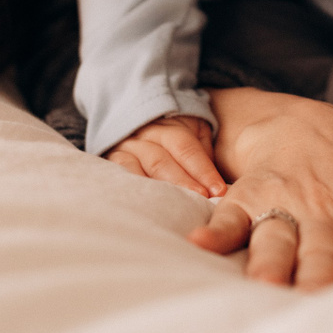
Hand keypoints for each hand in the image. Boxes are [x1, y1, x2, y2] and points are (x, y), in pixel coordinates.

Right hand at [105, 115, 224, 197]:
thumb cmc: (177, 140)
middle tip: (200, 200)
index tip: (218, 191)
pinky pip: (120, 174)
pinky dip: (132, 190)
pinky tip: (144, 205)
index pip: (187, 148)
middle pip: (163, 160)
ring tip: (173, 208)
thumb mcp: (195, 133)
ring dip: (160, 190)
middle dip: (184, 183)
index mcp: (170, 127)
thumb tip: (219, 185)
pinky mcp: (112, 161)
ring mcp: (126, 148)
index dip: (203, 170)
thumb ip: (204, 152)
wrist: (139, 124)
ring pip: (141, 169)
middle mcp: (145, 135)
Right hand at [189, 88, 332, 288]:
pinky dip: (215, 230)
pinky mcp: (248, 196)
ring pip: (278, 241)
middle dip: (322, 287)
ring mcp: (285, 202)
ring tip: (269, 289)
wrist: (308, 125)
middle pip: (323, 259)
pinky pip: (229, 215)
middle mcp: (327, 208)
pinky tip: (202, 243)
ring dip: (272, 265)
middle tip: (323, 315)